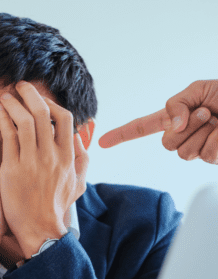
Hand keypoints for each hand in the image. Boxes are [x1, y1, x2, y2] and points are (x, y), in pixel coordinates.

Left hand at [0, 80, 88, 256]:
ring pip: (24, 121)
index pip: (64, 118)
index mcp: (68, 157)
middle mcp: (51, 156)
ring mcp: (32, 163)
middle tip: (18, 87)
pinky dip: (1, 122)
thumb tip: (78, 136)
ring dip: (13, 104)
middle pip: (43, 113)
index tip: (39, 100)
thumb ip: (82, 159)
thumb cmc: (56, 207)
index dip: (51, 103)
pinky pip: (7, 137)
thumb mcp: (78, 184)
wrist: (39, 230)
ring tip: (4, 99)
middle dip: (29, 94)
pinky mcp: (13, 170)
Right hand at [98, 80, 217, 164]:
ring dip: (204, 131)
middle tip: (207, 113)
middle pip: (167, 143)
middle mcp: (184, 135)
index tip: (103, 142)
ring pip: (184, 151)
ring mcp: (198, 148)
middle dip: (187, 126)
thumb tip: (172, 126)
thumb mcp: (199, 89)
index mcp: (176, 118)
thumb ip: (176, 104)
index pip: (144, 127)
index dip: (123, 134)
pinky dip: (217, 139)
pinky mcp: (212, 158)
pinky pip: (204, 154)